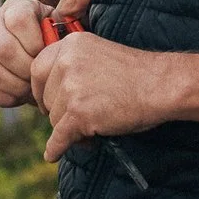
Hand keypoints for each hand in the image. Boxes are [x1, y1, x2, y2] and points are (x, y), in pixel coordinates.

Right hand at [0, 0, 59, 107]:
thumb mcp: (64, 25)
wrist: (32, 59)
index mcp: (14, 7)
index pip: (18, 21)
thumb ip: (71, 11)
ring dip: (14, 86)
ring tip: (29, 90)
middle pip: (2, 48)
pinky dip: (0, 97)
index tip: (46, 57)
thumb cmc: (51, 41)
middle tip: (39, 80)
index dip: (34, 44)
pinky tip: (16, 97)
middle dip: (25, 71)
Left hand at [31, 0, 167, 161]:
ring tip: (93, 128)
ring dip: (69, 129)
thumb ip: (73, 65)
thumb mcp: (98, 54)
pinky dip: (56, 148)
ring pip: (54, 119)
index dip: (41, 90)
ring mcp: (71, 87)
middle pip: (44, 97)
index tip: (49, 101)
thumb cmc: (136, 74)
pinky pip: (58, 137)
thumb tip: (48, 95)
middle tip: (78, 118)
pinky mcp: (78, 113)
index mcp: (70, 44)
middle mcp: (66, 62)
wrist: (161, 85)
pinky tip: (54, 154)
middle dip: (57, 111)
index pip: (37, 70)